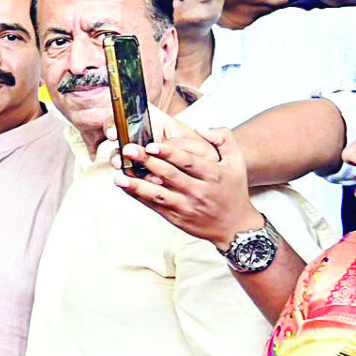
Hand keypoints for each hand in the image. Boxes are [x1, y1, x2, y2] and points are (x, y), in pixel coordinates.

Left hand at [115, 115, 259, 250]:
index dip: (169, 152)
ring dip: (137, 185)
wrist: (235, 227)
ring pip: (159, 194)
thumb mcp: (237, 162)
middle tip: (129, 150)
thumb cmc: (233, 191)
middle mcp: (199, 191)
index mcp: (213, 175)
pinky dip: (139, 196)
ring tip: (119, 175)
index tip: (152, 144)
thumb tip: (201, 128)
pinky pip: (155, 206)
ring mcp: (186, 206)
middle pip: (170, 175)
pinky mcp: (176, 217)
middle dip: (147, 162)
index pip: (188, 162)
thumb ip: (225, 139)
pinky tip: (125, 187)